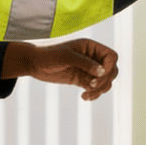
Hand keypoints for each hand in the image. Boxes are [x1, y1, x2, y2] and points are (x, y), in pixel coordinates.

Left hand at [0, 39, 119, 100]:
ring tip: (88, 93)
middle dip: (105, 80)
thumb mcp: (66, 56)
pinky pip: (94, 88)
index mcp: (91, 47)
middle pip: (111, 70)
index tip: (99, 75)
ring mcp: (87, 69)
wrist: (34, 63)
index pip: (111, 56)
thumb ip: (85, 63)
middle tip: (93, 86)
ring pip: (104, 81)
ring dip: (100, 90)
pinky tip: (84, 97)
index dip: (110, 67)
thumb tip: (102, 72)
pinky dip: (93, 94)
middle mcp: (92, 57)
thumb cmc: (49, 54)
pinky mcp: (81, 80)